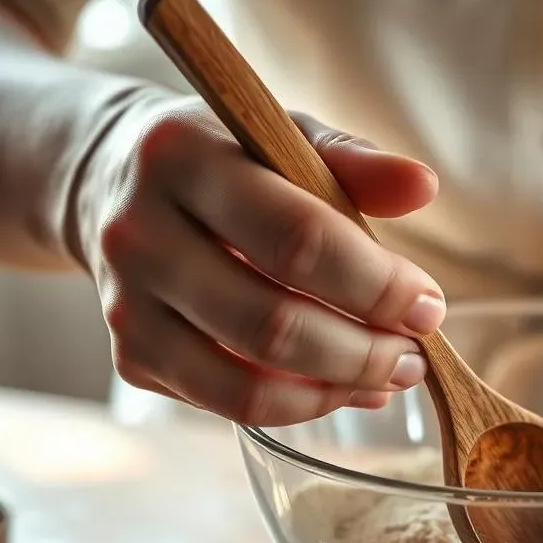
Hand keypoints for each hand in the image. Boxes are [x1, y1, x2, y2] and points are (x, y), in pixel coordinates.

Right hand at [75, 95, 444, 424]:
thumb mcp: (284, 137)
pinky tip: (343, 386)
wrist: (114, 182)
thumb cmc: (227, 160)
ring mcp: (126, 305)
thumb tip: (423, 186)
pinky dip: (300, 405)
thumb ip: (354, 162)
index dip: (375, 285)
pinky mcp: (131, 357)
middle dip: (364, 353)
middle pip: (272, 324)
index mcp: (184, 158)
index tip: (428, 306)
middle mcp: (140, 234)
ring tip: (389, 376)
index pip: (296, 238)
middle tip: (414, 355)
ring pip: (247, 385)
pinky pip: (229, 404)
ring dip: (337, 390)